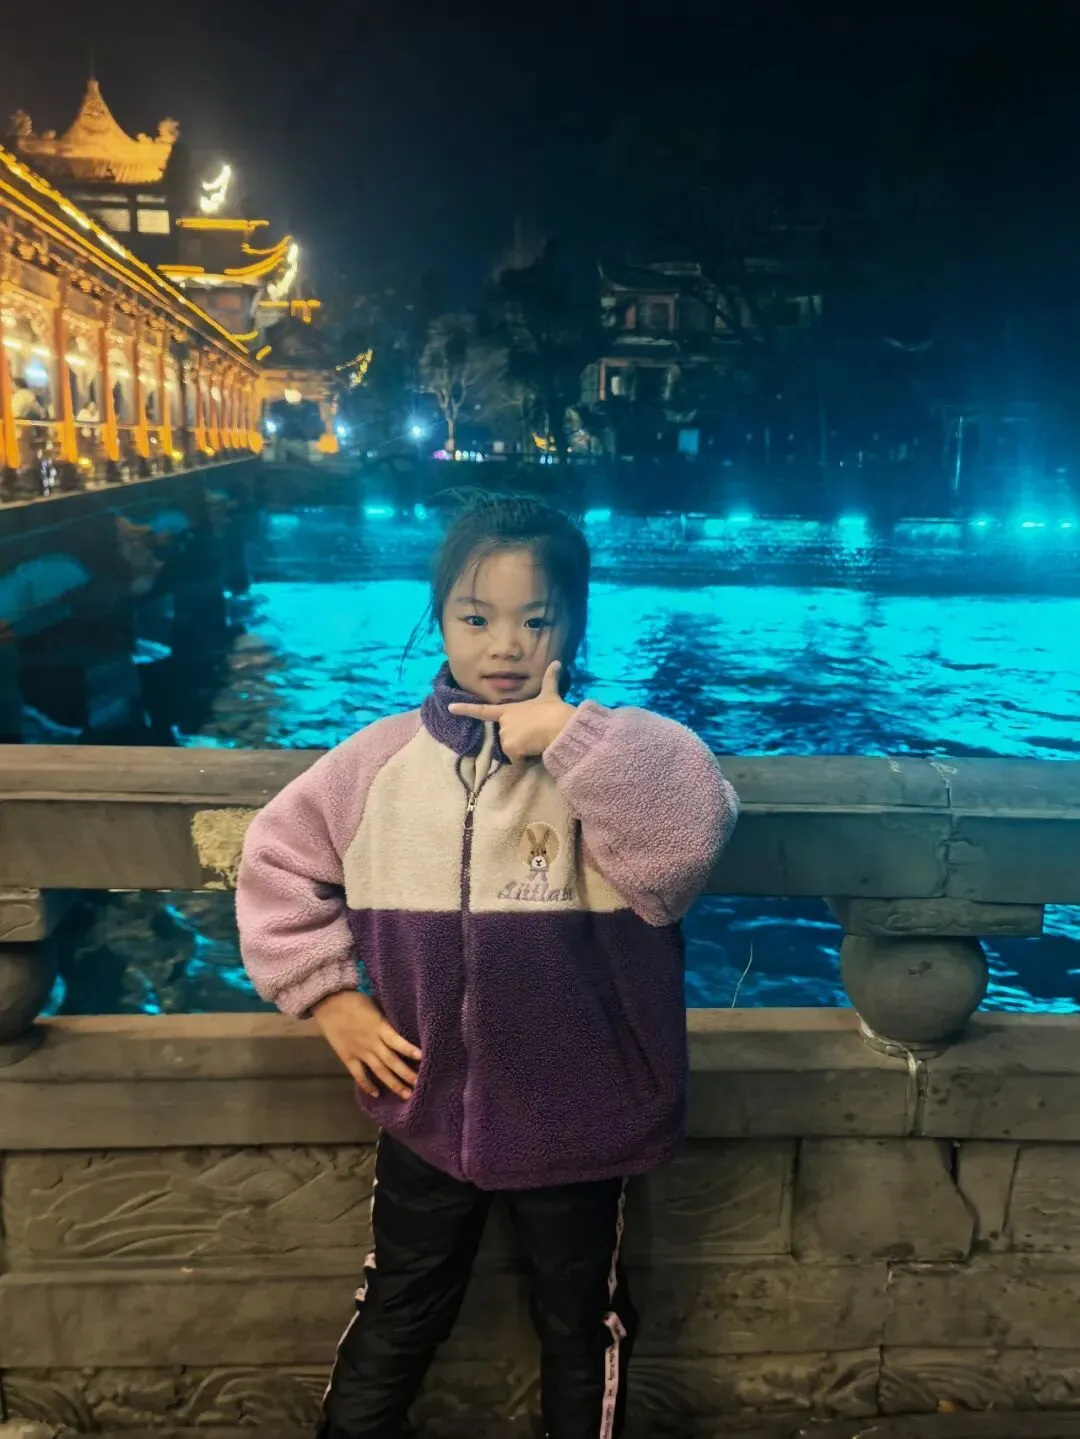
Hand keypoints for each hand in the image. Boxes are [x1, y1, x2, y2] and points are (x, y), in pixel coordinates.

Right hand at [311, 990, 421, 1100]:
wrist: (327, 1002)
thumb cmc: (353, 999)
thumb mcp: (375, 1004)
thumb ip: (386, 1019)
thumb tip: (404, 1024)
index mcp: (379, 1026)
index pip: (397, 1041)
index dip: (409, 1050)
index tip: (423, 1058)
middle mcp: (371, 1042)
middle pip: (391, 1061)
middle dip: (406, 1074)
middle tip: (420, 1084)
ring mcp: (359, 1051)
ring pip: (379, 1071)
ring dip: (393, 1083)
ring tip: (406, 1094)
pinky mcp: (347, 1057)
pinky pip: (359, 1074)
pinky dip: (367, 1085)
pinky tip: (377, 1094)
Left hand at [448, 661, 574, 761]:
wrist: (559, 725)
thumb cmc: (553, 710)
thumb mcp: (551, 694)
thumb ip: (551, 680)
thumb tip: (557, 662)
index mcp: (509, 710)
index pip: (483, 710)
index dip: (466, 709)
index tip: (450, 708)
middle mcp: (503, 722)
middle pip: (506, 737)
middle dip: (518, 741)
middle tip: (535, 735)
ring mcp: (505, 735)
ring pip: (512, 751)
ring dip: (523, 751)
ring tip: (537, 741)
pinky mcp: (510, 748)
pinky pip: (517, 761)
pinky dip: (525, 760)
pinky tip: (535, 750)